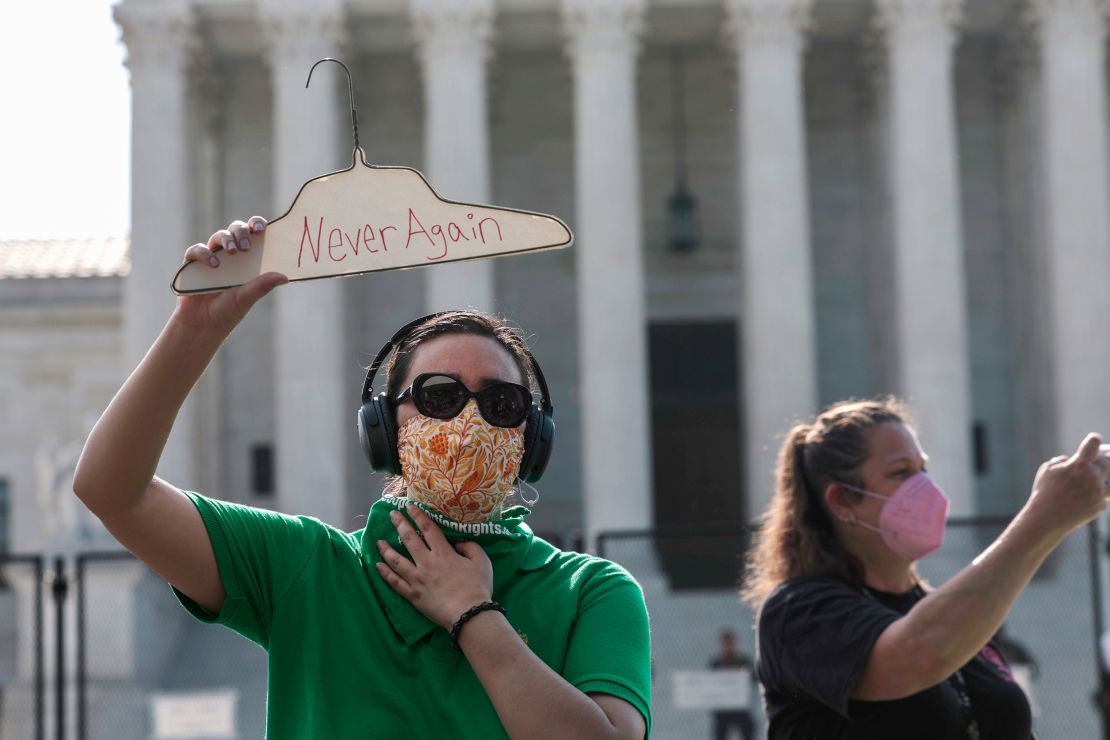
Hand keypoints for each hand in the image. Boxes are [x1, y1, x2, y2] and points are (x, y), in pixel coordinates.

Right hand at [172, 217, 286, 339]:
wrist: (202, 325)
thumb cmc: (227, 311)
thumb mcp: (247, 298)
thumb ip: (262, 286)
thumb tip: (284, 277)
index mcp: (248, 259)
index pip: (254, 234)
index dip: (257, 224)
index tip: (261, 229)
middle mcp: (230, 255)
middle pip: (236, 229)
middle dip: (242, 231)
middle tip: (246, 247)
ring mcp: (211, 257)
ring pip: (219, 236)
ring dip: (227, 239)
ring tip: (233, 252)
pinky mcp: (193, 264)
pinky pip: (196, 250)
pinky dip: (204, 253)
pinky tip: (214, 265)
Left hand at [375, 504, 493, 629]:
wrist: (469, 615)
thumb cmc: (477, 587)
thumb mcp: (482, 561)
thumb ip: (470, 547)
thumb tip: (458, 543)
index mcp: (443, 553)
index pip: (428, 528)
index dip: (417, 516)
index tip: (409, 507)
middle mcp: (426, 562)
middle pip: (409, 539)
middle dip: (399, 525)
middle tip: (391, 515)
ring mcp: (417, 579)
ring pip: (396, 560)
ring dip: (386, 549)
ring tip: (378, 541)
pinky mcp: (413, 595)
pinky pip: (395, 582)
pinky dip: (385, 573)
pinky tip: (378, 566)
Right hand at [1024, 433, 1106, 536]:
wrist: (1046, 518)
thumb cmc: (1044, 492)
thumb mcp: (1047, 470)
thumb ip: (1062, 462)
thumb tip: (1070, 460)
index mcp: (1079, 464)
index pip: (1094, 442)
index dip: (1093, 440)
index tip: (1093, 443)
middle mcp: (1092, 476)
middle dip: (1104, 458)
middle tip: (1099, 461)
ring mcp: (1098, 492)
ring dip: (1104, 480)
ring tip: (1093, 481)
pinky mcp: (1100, 505)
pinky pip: (1104, 497)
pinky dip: (1096, 497)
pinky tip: (1084, 499)